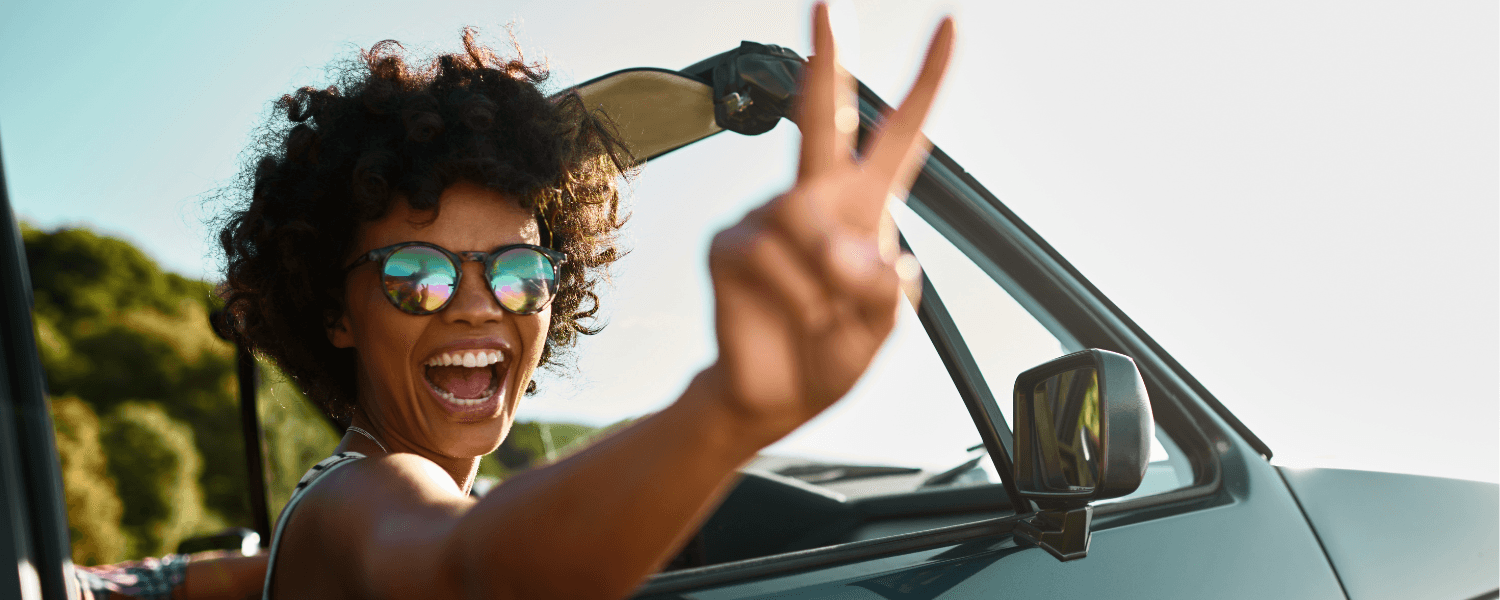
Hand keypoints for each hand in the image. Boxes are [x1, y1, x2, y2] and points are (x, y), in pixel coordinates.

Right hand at [702, 3, 953, 443]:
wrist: (772, 397)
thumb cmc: (829, 356)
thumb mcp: (881, 330)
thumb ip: (884, 290)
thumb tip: (859, 251)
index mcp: (865, 207)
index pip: (901, 135)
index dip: (926, 84)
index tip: (950, 29)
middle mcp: (815, 200)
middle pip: (826, 117)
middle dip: (828, 60)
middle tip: (828, 6)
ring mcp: (767, 218)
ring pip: (806, 220)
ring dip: (826, 279)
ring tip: (821, 317)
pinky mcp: (729, 244)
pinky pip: (767, 256)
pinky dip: (791, 296)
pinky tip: (786, 316)